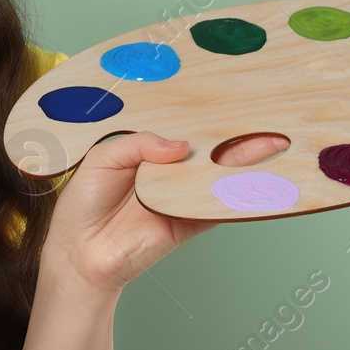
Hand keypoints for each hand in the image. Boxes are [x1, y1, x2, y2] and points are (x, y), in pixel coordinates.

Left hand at [42, 130, 285, 296]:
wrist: (79, 252)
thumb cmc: (84, 203)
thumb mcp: (102, 158)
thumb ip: (138, 144)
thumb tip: (181, 146)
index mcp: (149, 152)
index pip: (180, 129)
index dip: (200, 115)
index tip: (227, 96)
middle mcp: (169, 172)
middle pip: (206, 151)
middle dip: (232, 135)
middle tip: (261, 116)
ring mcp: (181, 198)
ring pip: (218, 177)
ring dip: (243, 163)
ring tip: (269, 143)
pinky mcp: (188, 224)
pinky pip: (215, 209)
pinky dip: (235, 197)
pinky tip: (252, 181)